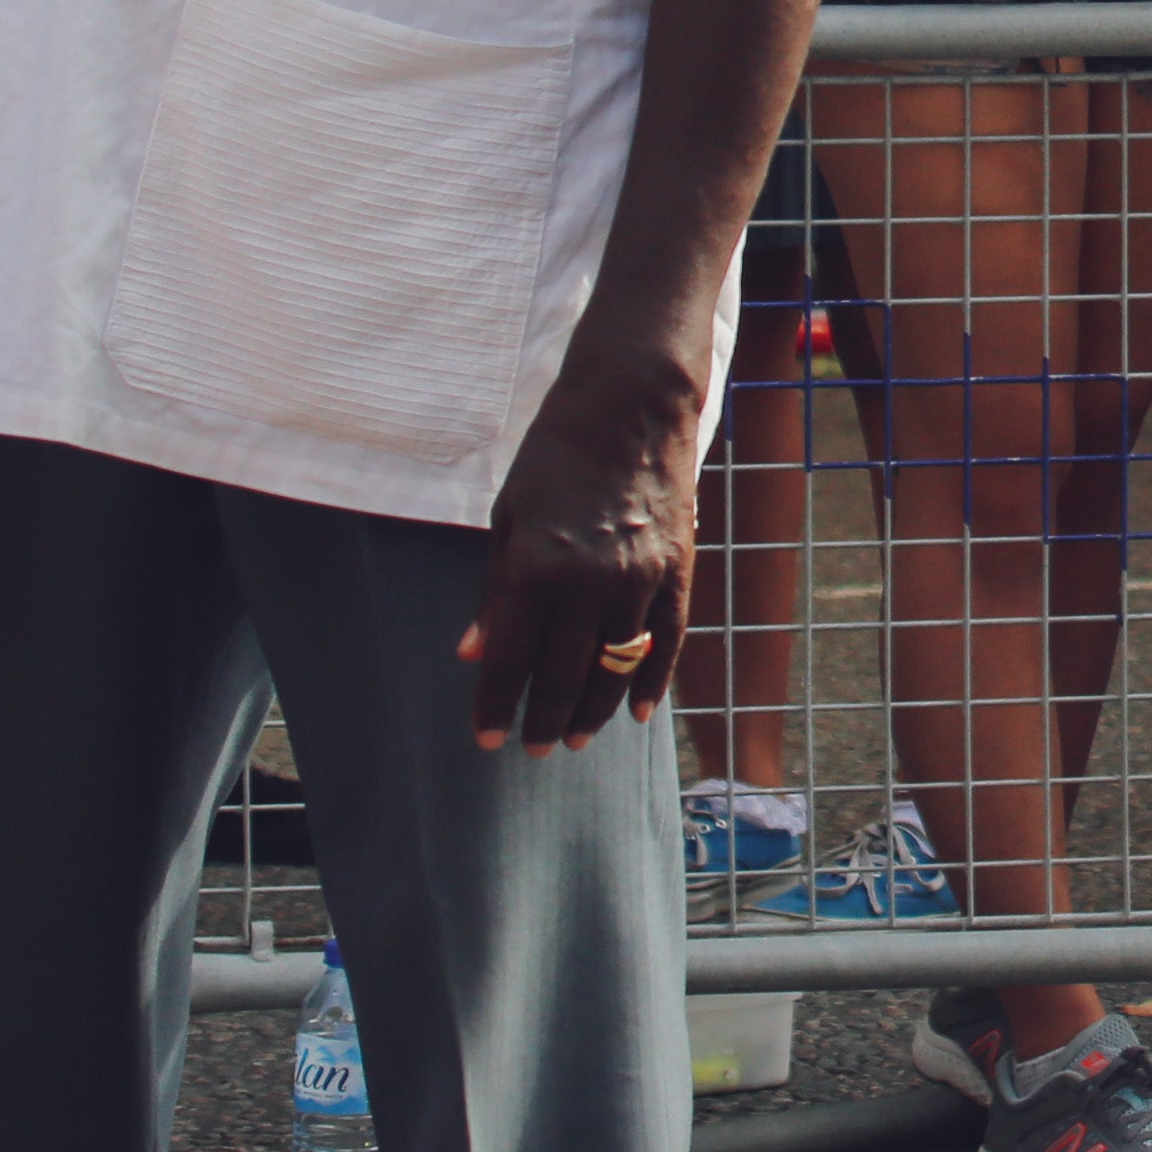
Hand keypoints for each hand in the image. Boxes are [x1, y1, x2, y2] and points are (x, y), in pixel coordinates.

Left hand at [453, 395, 706, 752]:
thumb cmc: (556, 454)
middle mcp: (588, 582)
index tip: (487, 739)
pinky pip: (666, 644)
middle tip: (534, 748)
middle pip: (562, 676)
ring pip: (615, 669)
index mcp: (534, 567)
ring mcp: (639, 579)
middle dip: (543, 720)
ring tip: (577, 738)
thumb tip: (474, 653)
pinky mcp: (678, 570)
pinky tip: (636, 712)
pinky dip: (652, 683)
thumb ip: (495, 591)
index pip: (510, 660)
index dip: (495, 706)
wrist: (632, 403)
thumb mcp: (508, 516)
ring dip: (593, 711)